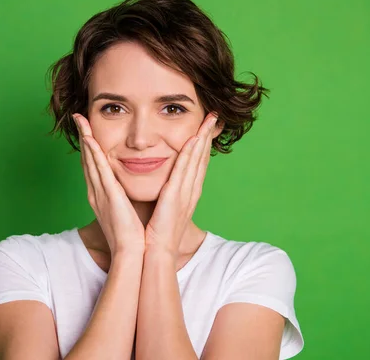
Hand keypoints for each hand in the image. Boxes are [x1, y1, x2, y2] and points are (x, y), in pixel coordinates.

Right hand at [73, 113, 145, 256]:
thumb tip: (131, 187)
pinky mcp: (108, 196)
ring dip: (86, 139)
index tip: (88, 130)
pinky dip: (93, 155)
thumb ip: (125, 196)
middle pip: (88, 159)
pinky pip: (100, 171)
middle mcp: (97, 192)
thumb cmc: (133, 234)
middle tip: (79, 118)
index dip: (90, 147)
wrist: (132, 252)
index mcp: (102, 195)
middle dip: (83, 137)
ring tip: (81, 120)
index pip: (94, 166)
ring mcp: (100, 193)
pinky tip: (90, 140)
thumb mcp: (127, 209)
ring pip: (91, 160)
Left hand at [144, 112, 218, 256]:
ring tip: (208, 120)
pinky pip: (185, 170)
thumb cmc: (156, 234)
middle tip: (214, 117)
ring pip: (197, 160)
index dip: (203, 145)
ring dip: (202, 138)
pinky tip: (194, 139)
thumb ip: (164, 196)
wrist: (155, 253)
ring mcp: (186, 193)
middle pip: (202, 158)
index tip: (206, 128)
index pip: (197, 164)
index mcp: (187, 194)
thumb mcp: (163, 210)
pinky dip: (191, 154)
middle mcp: (190, 191)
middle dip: (207, 136)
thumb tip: (160, 188)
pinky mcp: (176, 196)